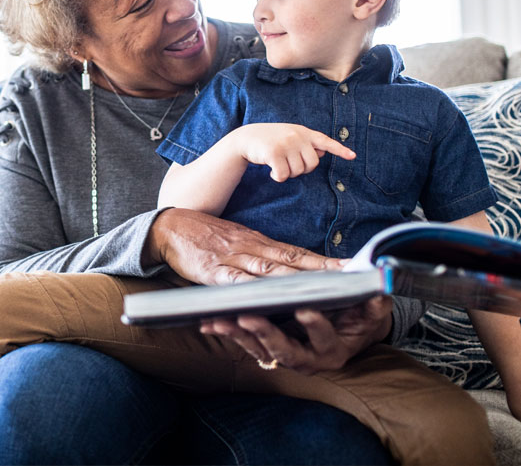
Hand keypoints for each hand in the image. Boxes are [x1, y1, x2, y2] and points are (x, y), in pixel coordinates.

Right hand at [144, 208, 342, 284]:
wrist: (172, 226)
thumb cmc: (207, 236)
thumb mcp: (238, 239)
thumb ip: (261, 253)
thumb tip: (289, 266)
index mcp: (259, 242)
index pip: (298, 253)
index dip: (325, 262)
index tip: (351, 269)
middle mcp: (252, 248)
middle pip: (293, 262)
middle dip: (323, 272)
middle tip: (351, 280)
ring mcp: (233, 259)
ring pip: (271, 270)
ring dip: (299, 280)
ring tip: (324, 290)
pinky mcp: (213, 271)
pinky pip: (236, 282)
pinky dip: (255, 289)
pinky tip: (270, 297)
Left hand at [200, 296, 392, 371]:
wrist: (348, 333)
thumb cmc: (358, 319)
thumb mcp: (371, 313)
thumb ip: (374, 304)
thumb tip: (381, 288)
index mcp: (333, 349)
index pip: (324, 339)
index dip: (316, 327)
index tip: (305, 310)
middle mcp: (307, 358)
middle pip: (285, 350)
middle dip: (265, 334)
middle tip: (248, 318)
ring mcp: (285, 356)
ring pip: (259, 349)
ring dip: (238, 335)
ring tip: (218, 320)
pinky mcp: (267, 348)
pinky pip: (246, 343)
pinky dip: (229, 333)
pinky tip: (208, 322)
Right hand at [233, 123, 355, 181]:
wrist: (247, 137)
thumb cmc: (271, 139)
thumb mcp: (290, 136)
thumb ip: (306, 144)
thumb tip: (323, 152)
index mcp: (303, 132)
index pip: (326, 141)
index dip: (339, 150)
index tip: (352, 156)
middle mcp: (297, 136)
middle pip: (312, 164)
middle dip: (302, 170)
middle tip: (289, 164)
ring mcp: (286, 144)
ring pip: (298, 171)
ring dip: (288, 174)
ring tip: (278, 164)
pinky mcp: (274, 153)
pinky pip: (284, 175)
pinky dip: (278, 177)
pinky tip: (272, 172)